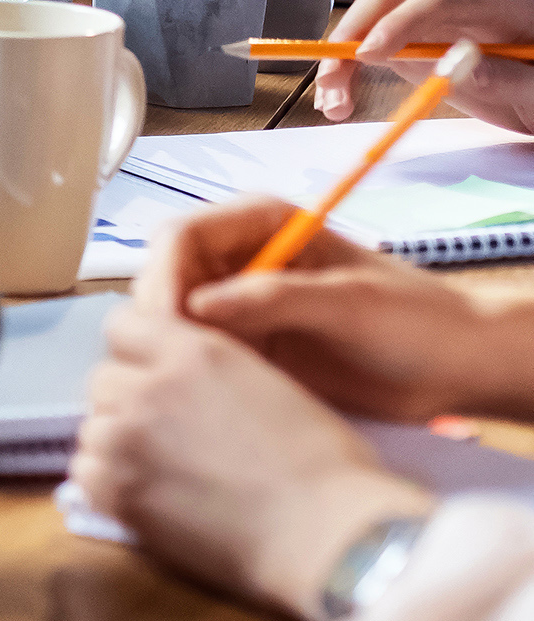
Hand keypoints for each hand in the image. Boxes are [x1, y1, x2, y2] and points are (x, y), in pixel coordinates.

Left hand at [71, 301, 432, 620]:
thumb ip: (208, 370)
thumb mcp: (267, 383)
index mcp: (192, 352)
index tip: (156, 375)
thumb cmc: (324, 466)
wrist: (327, 536)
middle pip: (103, 379)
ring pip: (93, 427)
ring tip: (166, 470)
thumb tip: (179, 377)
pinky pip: (87, 474)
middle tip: (169, 433)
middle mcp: (148, 387)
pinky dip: (109, 483)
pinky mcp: (117, 492)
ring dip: (118, 443)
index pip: (122, 325)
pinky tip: (150, 496)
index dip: (138, 352)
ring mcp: (126, 440)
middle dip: (128, 400)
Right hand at [138, 196, 531, 420]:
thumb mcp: (347, 303)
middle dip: (160, 317)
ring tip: (185, 384)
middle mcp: (241, 259)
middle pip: (167, 278)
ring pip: (176, 320)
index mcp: (261, 224)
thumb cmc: (419, 321)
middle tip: (168, 363)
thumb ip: (272, 298)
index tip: (165, 323)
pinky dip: (192, 373)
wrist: (461, 368)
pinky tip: (202, 396)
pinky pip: (200, 355)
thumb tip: (197, 306)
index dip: (162, 277)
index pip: (180, 237)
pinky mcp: (248, 347)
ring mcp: (242, 305)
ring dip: (173, 348)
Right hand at [313, 0, 533, 127]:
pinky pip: (375, 45)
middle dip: (353, 35)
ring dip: (342, 58)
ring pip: (373, 19)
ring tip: (333, 103)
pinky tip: (340, 96)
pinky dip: (351, 70)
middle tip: (333, 81)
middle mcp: (463, 0)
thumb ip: (509, 77)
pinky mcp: (421, 40)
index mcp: (502, 2)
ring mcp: (438, 18)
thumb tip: (455, 66)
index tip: (368, 55)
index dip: (399, 23)